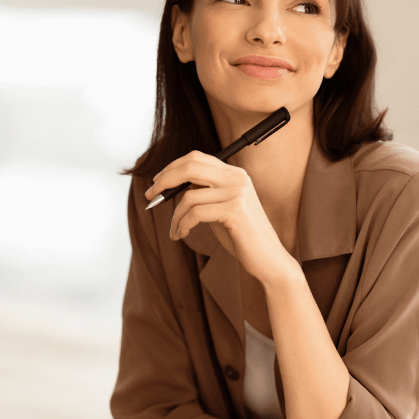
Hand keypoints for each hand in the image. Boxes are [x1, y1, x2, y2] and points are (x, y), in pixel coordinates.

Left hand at [144, 150, 293, 283]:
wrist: (268, 260)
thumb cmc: (241, 236)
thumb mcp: (221, 209)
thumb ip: (204, 194)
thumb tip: (173, 186)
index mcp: (234, 174)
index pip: (196, 158)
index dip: (172, 167)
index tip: (156, 182)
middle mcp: (237, 178)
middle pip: (190, 167)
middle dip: (164, 181)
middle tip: (150, 196)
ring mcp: (238, 193)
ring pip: (189, 197)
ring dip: (174, 217)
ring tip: (174, 231)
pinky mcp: (235, 211)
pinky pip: (195, 214)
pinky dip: (182, 225)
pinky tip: (181, 235)